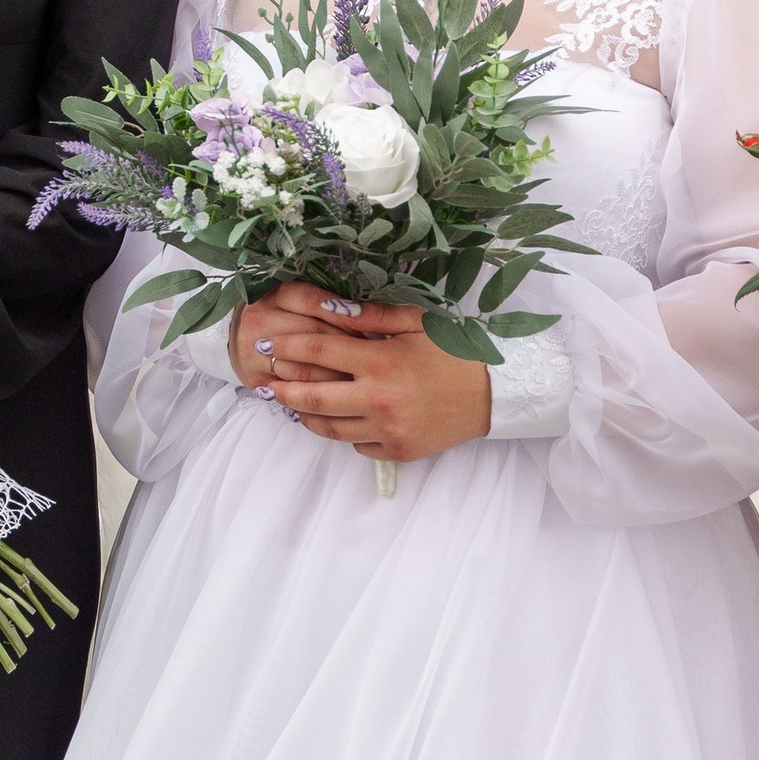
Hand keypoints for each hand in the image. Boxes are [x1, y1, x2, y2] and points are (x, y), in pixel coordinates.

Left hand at [233, 281, 491, 463]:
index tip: (267, 344)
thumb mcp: (415, 322)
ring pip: (329, 428)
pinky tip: (339, 420)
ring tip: (293, 403)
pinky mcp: (397, 452)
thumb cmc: (453, 351)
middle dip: (282, 389)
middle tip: (265, 383)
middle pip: (313, 397)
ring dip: (306, 415)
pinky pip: (356, 444)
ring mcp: (387, 430)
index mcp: (381, 361)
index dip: (288, 346)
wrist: (493, 393)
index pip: (319, 350)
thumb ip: (368, 316)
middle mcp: (379, 399)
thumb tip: (325, 307)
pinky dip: (344, 432)